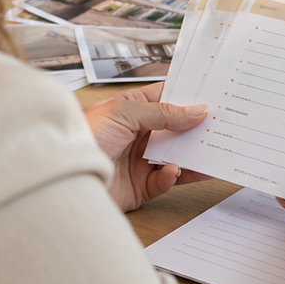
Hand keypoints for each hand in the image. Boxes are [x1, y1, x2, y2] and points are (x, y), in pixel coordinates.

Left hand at [83, 82, 210, 211]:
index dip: (189, 98)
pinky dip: (171, 176)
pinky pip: (165, 181)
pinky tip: (171, 170)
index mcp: (131, 109)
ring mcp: (140, 160)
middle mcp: (137, 134)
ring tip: (209, 152)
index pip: (166, 100)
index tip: (213, 97)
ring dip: (192, 155)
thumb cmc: (84, 136)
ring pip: (176, 156)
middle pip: (176, 130)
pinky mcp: (140, 186)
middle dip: (196, 129)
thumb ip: (163, 112)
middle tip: (221, 127)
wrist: (63, 177)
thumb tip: (196, 110)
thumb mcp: (124, 112)